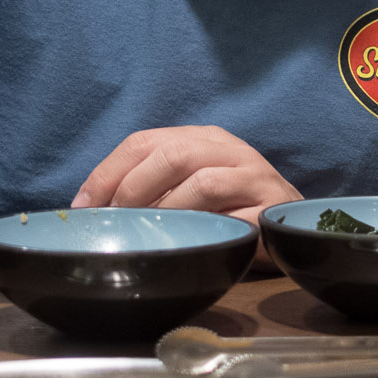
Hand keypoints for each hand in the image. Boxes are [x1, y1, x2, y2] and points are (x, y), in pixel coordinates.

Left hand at [72, 125, 300, 222]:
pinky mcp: (267, 204)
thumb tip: (95, 210)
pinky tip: (185, 239)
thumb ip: (153, 190)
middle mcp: (225, 148)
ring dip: (163, 208)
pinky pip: (228, 212)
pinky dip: (200, 224)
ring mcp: (250, 173)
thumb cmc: (230, 212)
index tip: (82, 204)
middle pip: (169, 153)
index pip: (143, 141)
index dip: (107, 171)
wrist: (295, 227)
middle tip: (112, 220)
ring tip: (145, 231)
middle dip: (130, 188)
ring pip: (198, 179)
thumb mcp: (187, 192)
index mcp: (200, 138)